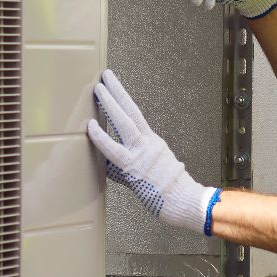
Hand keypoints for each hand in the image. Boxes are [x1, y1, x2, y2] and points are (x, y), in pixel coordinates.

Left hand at [86, 70, 216, 234]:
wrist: (185, 201)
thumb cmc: (172, 191)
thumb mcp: (154, 170)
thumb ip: (131, 164)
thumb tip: (111, 165)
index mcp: (153, 142)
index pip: (135, 114)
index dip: (124, 98)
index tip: (114, 85)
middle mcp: (147, 143)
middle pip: (131, 110)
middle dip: (117, 91)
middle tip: (106, 75)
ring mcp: (141, 153)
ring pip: (124, 123)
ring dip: (110, 104)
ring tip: (99, 89)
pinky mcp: (133, 167)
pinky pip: (114, 150)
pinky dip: (101, 137)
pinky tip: (91, 127)